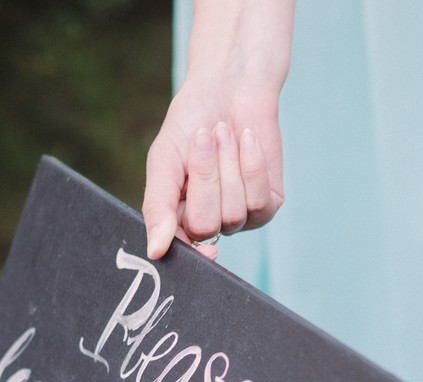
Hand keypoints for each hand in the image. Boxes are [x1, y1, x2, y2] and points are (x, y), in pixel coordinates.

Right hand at [141, 0, 294, 261]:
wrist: (230, 86)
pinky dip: (252, 167)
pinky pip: (260, 202)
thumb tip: (154, 251)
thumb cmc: (191, 121)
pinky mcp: (268, 204)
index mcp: (177, 217)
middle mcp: (209, 223)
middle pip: (207, 226)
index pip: (182, 251)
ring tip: (224, 134)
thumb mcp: (163, 162)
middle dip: (205, 179)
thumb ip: (157, 207)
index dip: (190, 253)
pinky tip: (247, 140)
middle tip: (204, 139)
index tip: (201, 247)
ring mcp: (240, 217)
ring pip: (234, 214)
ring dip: (229, 166)